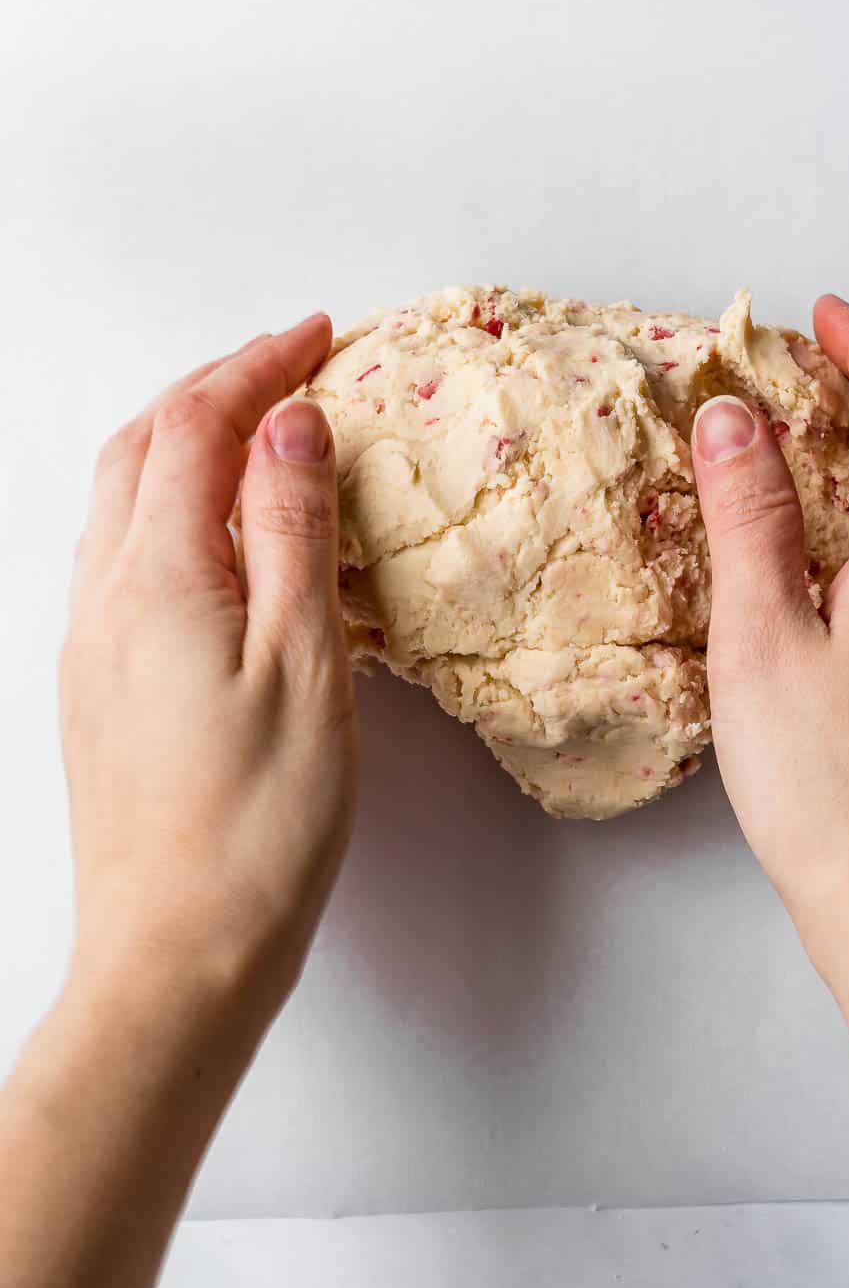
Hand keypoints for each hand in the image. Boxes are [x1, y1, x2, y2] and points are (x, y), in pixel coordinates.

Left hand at [0, 316, 359, 1287]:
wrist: (176, 953)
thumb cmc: (258, 821)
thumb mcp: (305, 663)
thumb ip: (295, 533)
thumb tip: (292, 424)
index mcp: (159, 578)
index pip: (198, 427)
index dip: (256, 366)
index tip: (316, 335)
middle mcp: (106, 596)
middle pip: (142, 446)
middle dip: (211, 385)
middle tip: (285, 362)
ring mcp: (92, 641)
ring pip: (121, 496)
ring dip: (181, 436)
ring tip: (251, 424)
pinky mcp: (98, 683)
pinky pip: (120, 549)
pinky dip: (167, 498)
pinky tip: (213, 528)